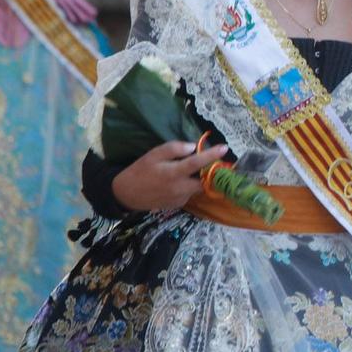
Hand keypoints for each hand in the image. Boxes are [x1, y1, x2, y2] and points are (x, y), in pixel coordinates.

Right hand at [111, 139, 230, 213]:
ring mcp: (180, 198)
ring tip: (191, 170)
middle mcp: (179, 188)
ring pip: (198, 187)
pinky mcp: (178, 204)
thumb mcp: (152, 155)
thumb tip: (193, 147)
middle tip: (212, 162)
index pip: (197, 163)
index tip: (225, 148)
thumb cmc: (139, 171)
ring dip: (199, 178)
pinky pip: (190, 193)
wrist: (126, 194)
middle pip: (205, 180)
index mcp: (173, 173)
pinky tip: (180, 181)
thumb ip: (173, 148)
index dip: (212, 155)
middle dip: (211, 172)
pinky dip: (189, 185)